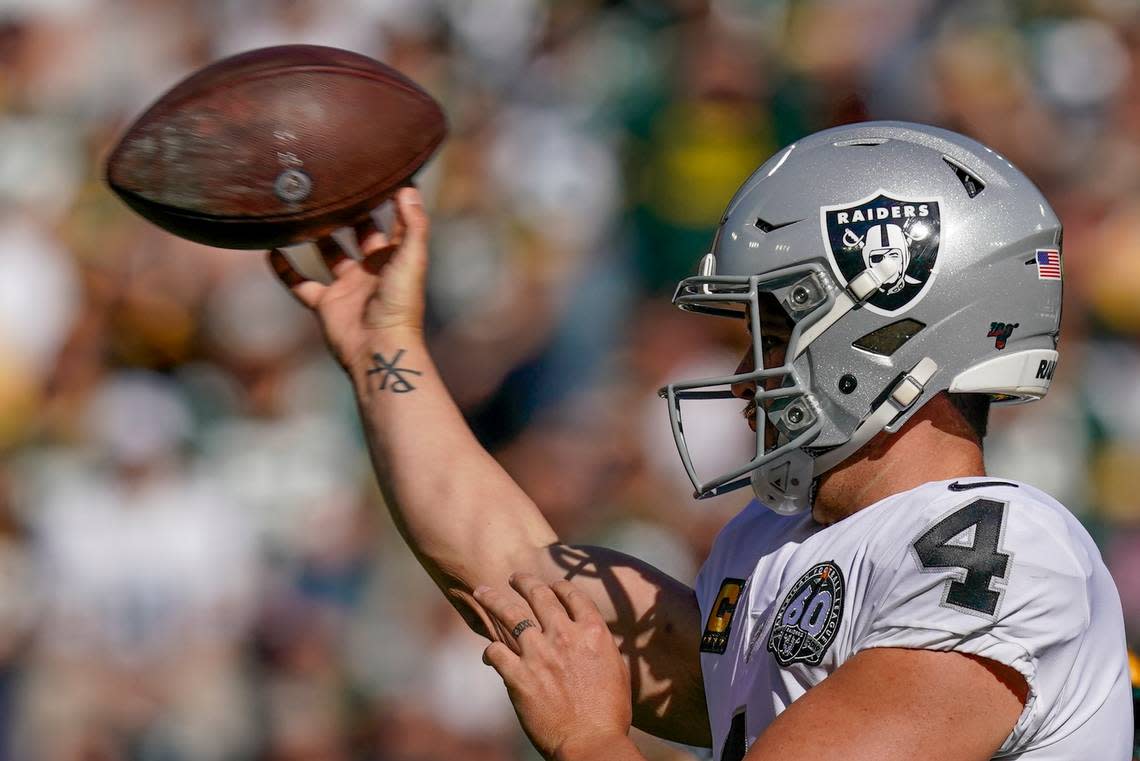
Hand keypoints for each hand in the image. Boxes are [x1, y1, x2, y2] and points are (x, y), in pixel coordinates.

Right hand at [267, 186, 428, 369]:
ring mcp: (348, 286)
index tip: (380, 170)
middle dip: (349, 211)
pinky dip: (285, 270)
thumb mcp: (412, 258)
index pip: (396, 221)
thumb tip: (408, 187)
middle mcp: (372, 269)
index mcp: (396, 257)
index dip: (392, 199)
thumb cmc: (400, 304)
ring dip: (315, 235)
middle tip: (330, 182)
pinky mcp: (326, 304)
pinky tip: (270, 249)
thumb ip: (412, 224)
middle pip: (359, 232)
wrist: (379, 348)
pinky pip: (301, 284)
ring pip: (328, 253)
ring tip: (299, 207)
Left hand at [475, 573, 632, 759]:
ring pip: (508, 614)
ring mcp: (539, 654)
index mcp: (592, 632)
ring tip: (482, 591)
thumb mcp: (617, 670)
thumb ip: (600, 647)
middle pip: (539, 595)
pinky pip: (496, 652)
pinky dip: (490, 651)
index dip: (560, 586)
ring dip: (493, 599)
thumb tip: (591, 636)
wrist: (591, 743)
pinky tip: (488, 654)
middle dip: (524, 581)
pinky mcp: (518, 676)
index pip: (572, 594)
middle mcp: (564, 636)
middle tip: (514, 577)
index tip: (552, 585)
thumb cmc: (610, 714)